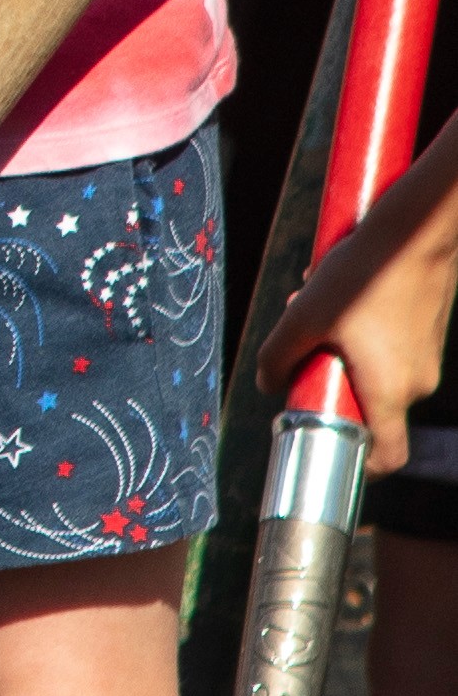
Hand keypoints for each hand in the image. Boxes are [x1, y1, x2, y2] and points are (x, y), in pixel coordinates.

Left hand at [280, 156, 457, 441]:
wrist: (418, 229)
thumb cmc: (364, 272)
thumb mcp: (304, 314)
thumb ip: (278, 356)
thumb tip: (267, 384)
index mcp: (391, 391)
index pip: (388, 456)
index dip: (361, 466)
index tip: (332, 450)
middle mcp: (417, 383)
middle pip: (368, 407)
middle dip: (331, 383)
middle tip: (306, 349)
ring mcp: (428, 359)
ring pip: (375, 372)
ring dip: (342, 351)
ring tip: (316, 308)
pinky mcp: (429, 334)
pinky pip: (390, 351)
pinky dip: (363, 335)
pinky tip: (342, 296)